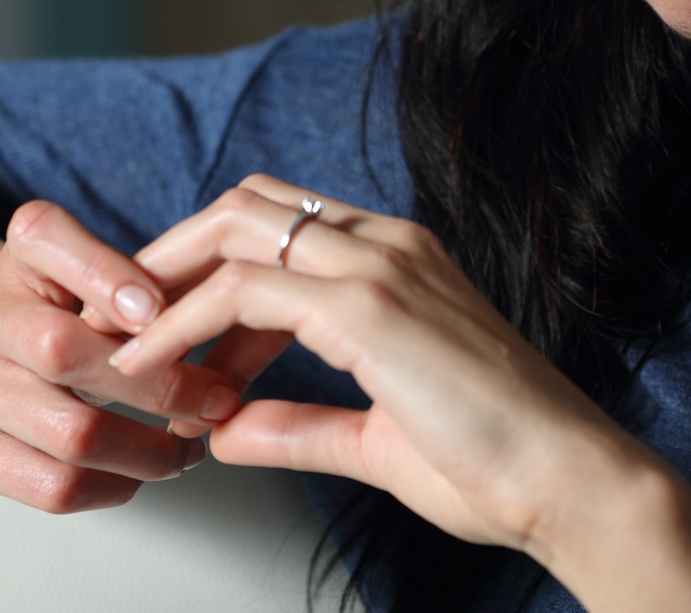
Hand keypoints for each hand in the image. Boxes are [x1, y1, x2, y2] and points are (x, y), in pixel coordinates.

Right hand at [0, 199, 245, 512]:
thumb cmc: (67, 312)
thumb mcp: (102, 276)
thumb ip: (140, 284)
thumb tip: (182, 328)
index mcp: (17, 253)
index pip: (46, 238)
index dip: (105, 274)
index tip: (161, 312)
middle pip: (63, 351)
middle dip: (159, 387)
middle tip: (216, 404)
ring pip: (68, 433)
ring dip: (146, 453)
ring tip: (185, 452)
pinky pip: (50, 485)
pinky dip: (110, 487)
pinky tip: (134, 475)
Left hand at [107, 178, 690, 612]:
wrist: (571, 484)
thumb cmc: (498, 465)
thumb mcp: (374, 440)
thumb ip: (299, 426)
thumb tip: (226, 432)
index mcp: (397, 259)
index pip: (277, 225)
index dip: (208, 270)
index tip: (164, 331)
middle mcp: (386, 243)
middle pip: (244, 206)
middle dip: (172, 255)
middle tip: (121, 318)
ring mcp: (379, 265)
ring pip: (235, 231)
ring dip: (166, 284)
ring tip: (119, 342)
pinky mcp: (369, 305)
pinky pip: (245, 291)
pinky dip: (186, 326)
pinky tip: (154, 369)